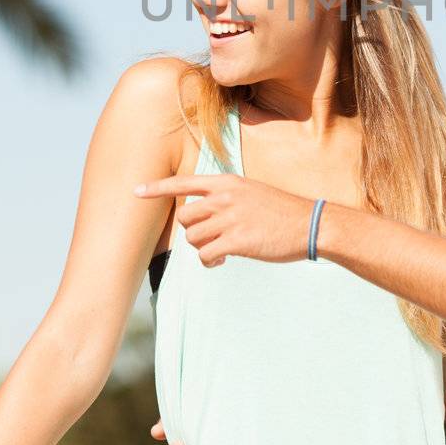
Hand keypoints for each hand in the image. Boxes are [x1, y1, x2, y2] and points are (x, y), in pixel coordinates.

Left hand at [133, 173, 314, 266]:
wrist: (310, 224)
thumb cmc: (281, 212)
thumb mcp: (251, 193)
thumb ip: (226, 199)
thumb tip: (202, 219)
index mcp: (227, 182)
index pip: (184, 182)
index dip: (157, 187)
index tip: (135, 191)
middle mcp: (225, 197)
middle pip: (184, 216)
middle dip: (193, 231)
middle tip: (211, 238)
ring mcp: (230, 218)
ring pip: (193, 238)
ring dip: (203, 248)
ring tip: (221, 250)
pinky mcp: (237, 241)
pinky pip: (205, 256)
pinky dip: (210, 261)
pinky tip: (223, 259)